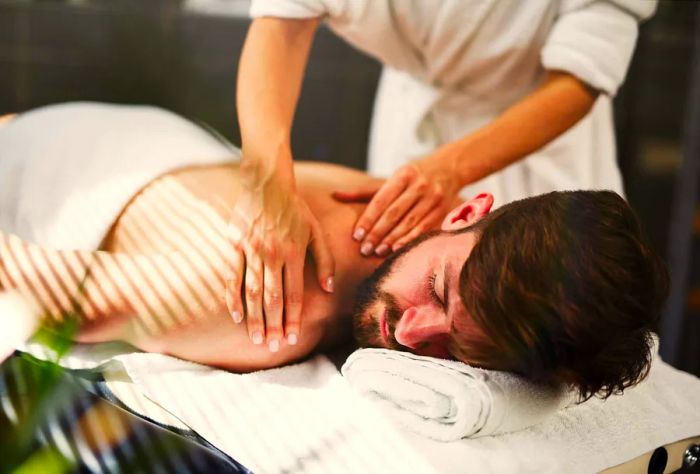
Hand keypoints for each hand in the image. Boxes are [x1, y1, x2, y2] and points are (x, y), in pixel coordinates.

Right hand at [225, 173, 333, 351]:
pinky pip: (233, 277)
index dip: (292, 318)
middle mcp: (273, 255)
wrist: (267, 183)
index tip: (291, 338)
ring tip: (257, 339)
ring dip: (255, 318)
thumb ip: (325, 261)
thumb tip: (329, 289)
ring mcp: (252, 251)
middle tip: (272, 348)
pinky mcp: (235, 246)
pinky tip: (237, 316)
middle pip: (273, 298)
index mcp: (294, 253)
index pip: (293, 294)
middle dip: (273, 325)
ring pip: (253, 292)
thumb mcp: (316, 231)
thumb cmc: (295, 209)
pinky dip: (234, 298)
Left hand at [336, 156, 459, 255]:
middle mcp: (419, 185)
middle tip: (364, 249)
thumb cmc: (412, 177)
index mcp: (403, 174)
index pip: (381, 200)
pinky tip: (397, 250)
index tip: (356, 235)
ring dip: (392, 239)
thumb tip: (335, 195)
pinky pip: (423, 229)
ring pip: (409, 222)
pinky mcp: (441, 210)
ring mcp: (432, 198)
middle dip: (378, 233)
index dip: (368, 219)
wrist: (450, 168)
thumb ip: (364, 191)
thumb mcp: (391, 178)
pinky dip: (409, 240)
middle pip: (394, 213)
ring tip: (377, 252)